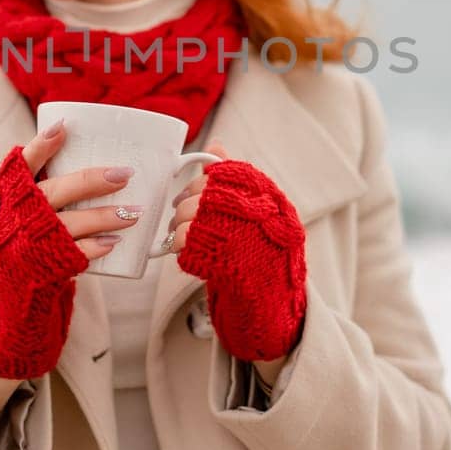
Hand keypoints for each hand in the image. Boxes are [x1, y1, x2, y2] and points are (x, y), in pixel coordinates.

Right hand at [20, 117, 148, 261]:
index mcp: (17, 188)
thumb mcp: (23, 194)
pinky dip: (95, 247)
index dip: (41, 144)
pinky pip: (74, 252)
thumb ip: (45, 170)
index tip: (61, 128)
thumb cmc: (23, 221)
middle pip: (56, 190)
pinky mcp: (48, 261)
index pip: (26, 161)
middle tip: (124, 174)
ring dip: (104, 217)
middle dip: (90, 182)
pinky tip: (114, 241)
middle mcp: (23, 211)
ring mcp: (35, 237)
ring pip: (71, 223)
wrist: (2, 271)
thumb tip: (76, 133)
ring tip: (134, 212)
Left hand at [169, 142, 308, 361]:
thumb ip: (235, 180)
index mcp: (271, 199)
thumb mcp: (257, 215)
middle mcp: (261, 215)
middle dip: (185, 206)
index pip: (227, 173)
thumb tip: (216, 144)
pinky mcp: (225, 264)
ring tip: (182, 238)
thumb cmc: (261, 254)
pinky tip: (187, 255)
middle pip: (202, 194)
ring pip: (189, 217)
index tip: (198, 193)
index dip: (204, 182)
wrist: (273, 304)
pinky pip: (184, 243)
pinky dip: (179, 248)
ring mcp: (244, 240)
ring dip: (177, 228)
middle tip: (181, 218)